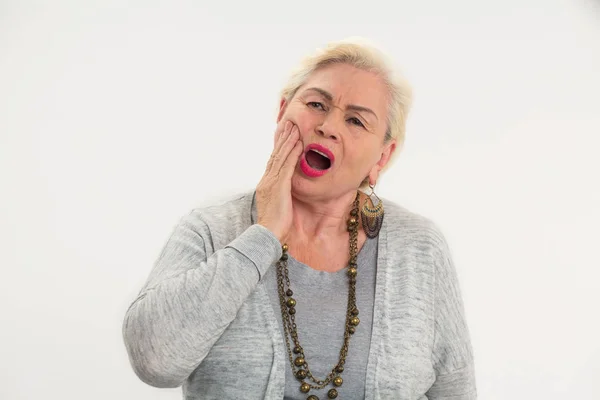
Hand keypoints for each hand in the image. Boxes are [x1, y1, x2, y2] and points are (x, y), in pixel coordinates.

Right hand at [256, 121, 302, 242]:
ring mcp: (272, 182)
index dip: (279, 146)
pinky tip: (299, 144)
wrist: (266, 234)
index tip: (284, 134)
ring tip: (295, 128)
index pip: (273, 160)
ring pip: (281, 156)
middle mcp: (267, 179)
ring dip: (289, 141)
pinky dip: (293, 153)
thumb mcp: (276, 205)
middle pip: (276, 154)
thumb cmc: (274, 224)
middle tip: (289, 123)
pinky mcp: (279, 186)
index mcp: (266, 183)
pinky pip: (287, 166)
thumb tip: (285, 191)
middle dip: (283, 138)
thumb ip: (280, 195)